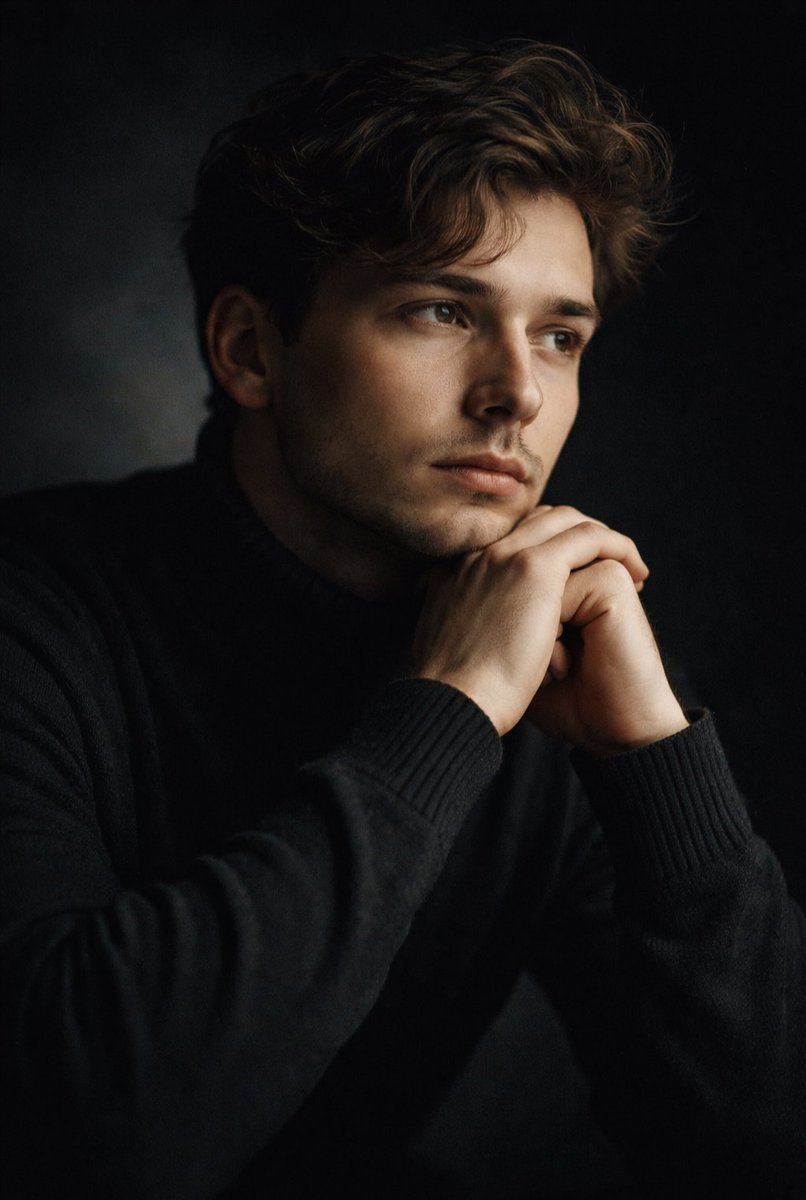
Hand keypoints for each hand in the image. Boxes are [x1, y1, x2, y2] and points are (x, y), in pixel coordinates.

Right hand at [413, 505, 687, 753]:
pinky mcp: (534, 568)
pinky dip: (617, 548)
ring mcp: (504, 555)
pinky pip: (589, 538)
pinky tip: (635, 573)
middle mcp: (477, 554)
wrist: (450, 704)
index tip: (573, 578)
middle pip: (538, 521)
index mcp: (454, 572)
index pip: (509, 540)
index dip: (547, 550)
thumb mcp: (447, 654)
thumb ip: (462, 634)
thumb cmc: (452, 697)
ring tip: (629, 568)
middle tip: (608, 565)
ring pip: (565, 521)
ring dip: (602, 539)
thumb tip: (473, 645)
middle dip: (577, 537)